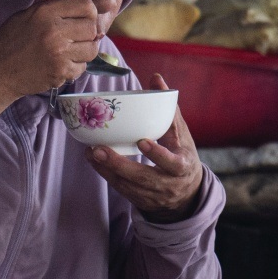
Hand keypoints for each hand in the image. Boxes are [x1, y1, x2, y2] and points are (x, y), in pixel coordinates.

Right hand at [0, 0, 109, 142]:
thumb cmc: (11, 41)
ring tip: (70, 50)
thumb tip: (86, 3)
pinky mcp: (60, 73)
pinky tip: (61, 63)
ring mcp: (59, 54)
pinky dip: (75, 67)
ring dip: (84, 50)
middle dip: (88, 31)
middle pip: (92, 27)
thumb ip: (55, 8)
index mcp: (45, 12)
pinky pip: (82, 67)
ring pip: (92, 49)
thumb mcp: (27, 15)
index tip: (82, 15)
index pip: (85, 3)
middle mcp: (54, 32)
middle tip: (76, 36)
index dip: (88, 9)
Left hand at [89, 96, 204, 222]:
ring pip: (128, 185)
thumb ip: (168, 109)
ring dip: (107, 169)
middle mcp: (168, 185)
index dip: (158, 155)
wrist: (186, 193)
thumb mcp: (181, 135)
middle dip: (119, 165)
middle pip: (143, 177)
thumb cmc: (182, 155)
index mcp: (182, 167)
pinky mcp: (141, 200)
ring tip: (91, 153)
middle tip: (99, 149)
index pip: (172, 163)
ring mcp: (153, 196)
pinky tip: (94, 161)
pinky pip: (121, 189)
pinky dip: (107, 174)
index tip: (143, 142)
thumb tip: (155, 78)